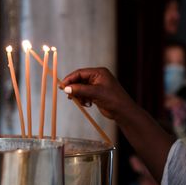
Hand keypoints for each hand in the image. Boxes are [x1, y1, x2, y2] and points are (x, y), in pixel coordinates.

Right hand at [62, 67, 173, 181]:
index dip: (70, 79)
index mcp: (99, 72)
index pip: (80, 73)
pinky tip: (87, 104)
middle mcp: (98, 77)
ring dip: (79, 95)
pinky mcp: (96, 94)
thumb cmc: (113, 99)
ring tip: (82, 102)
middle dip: (74, 88)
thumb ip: (80, 90)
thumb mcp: (95, 93)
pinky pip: (84, 94)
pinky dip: (83, 99)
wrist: (123, 111)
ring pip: (81, 88)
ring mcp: (97, 86)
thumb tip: (66, 88)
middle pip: (79, 80)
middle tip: (69, 96)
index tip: (62, 86)